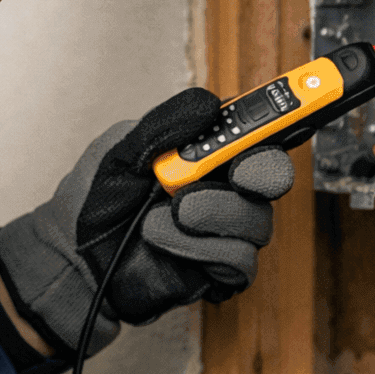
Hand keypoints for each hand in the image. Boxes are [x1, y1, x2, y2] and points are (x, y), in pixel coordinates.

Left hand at [0, 89, 294, 358]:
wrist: (71, 260)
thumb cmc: (91, 203)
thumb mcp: (120, 150)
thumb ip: (165, 127)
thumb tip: (209, 106)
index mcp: (202, 151)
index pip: (255, 130)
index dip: (287, 114)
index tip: (303, 102)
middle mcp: (219, 188)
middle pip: (272, 175)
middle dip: (259, 171)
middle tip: (234, 173)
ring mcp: (220, 231)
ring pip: (257, 220)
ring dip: (211, 213)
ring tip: (168, 212)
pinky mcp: (215, 271)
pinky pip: (237, 259)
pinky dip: (198, 247)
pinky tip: (162, 238)